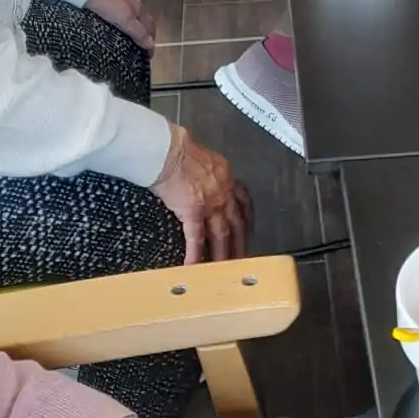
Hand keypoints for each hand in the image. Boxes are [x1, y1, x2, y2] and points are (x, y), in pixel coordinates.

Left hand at [85, 0, 153, 51]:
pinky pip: (118, 20)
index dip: (151, 41)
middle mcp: (131, 5)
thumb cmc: (107, 3)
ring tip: (127, 47)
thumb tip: (152, 45)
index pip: (150, 27)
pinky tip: (114, 34)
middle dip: (144, 37)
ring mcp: (119, 5)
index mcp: (139, 8)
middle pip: (142, 24)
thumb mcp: (125, 19)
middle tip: (139, 53)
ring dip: (132, 33)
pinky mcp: (106, 6)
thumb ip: (138, 32)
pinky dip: (121, 29)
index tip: (148, 57)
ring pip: (131, 21)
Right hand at [153, 125, 251, 261]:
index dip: (248, 215)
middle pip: (237, 221)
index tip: (249, 225)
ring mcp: (210, 203)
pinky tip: (194, 266)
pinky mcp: (193, 212)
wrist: (169, 151)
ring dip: (224, 253)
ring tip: (225, 268)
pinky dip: (196, 255)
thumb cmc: (179, 149)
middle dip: (241, 240)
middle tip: (243, 255)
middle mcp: (223, 191)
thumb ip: (208, 172)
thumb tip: (202, 178)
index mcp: (226, 176)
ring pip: (222, 234)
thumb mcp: (203, 157)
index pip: (243, 199)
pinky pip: (196, 238)